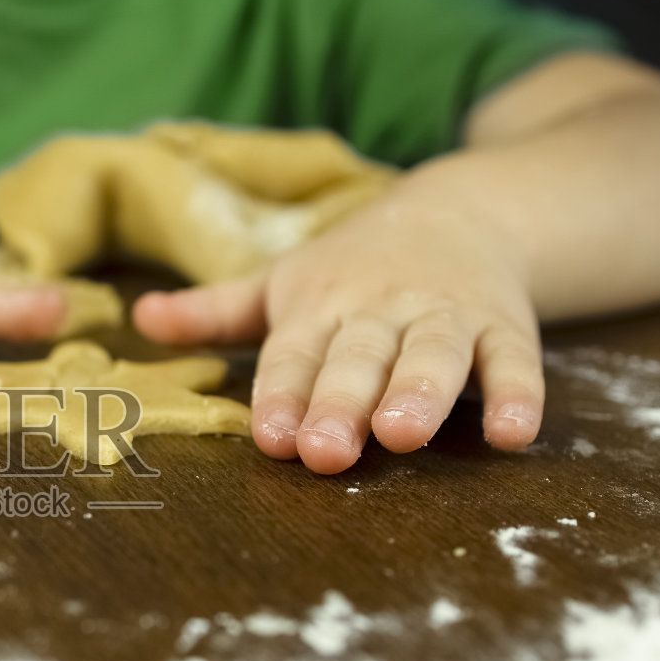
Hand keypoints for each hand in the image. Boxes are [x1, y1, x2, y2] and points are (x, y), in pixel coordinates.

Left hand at [133, 184, 543, 474]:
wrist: (460, 210)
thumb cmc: (351, 267)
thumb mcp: (282, 282)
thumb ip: (216, 311)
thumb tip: (142, 318)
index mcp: (320, 304)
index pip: (294, 353)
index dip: (283, 394)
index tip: (271, 437)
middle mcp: (381, 308)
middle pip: (358, 358)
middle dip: (341, 402)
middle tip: (325, 450)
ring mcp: (446, 315)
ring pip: (433, 354)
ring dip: (419, 393)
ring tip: (403, 434)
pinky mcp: (505, 325)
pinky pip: (515, 361)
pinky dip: (517, 395)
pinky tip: (511, 435)